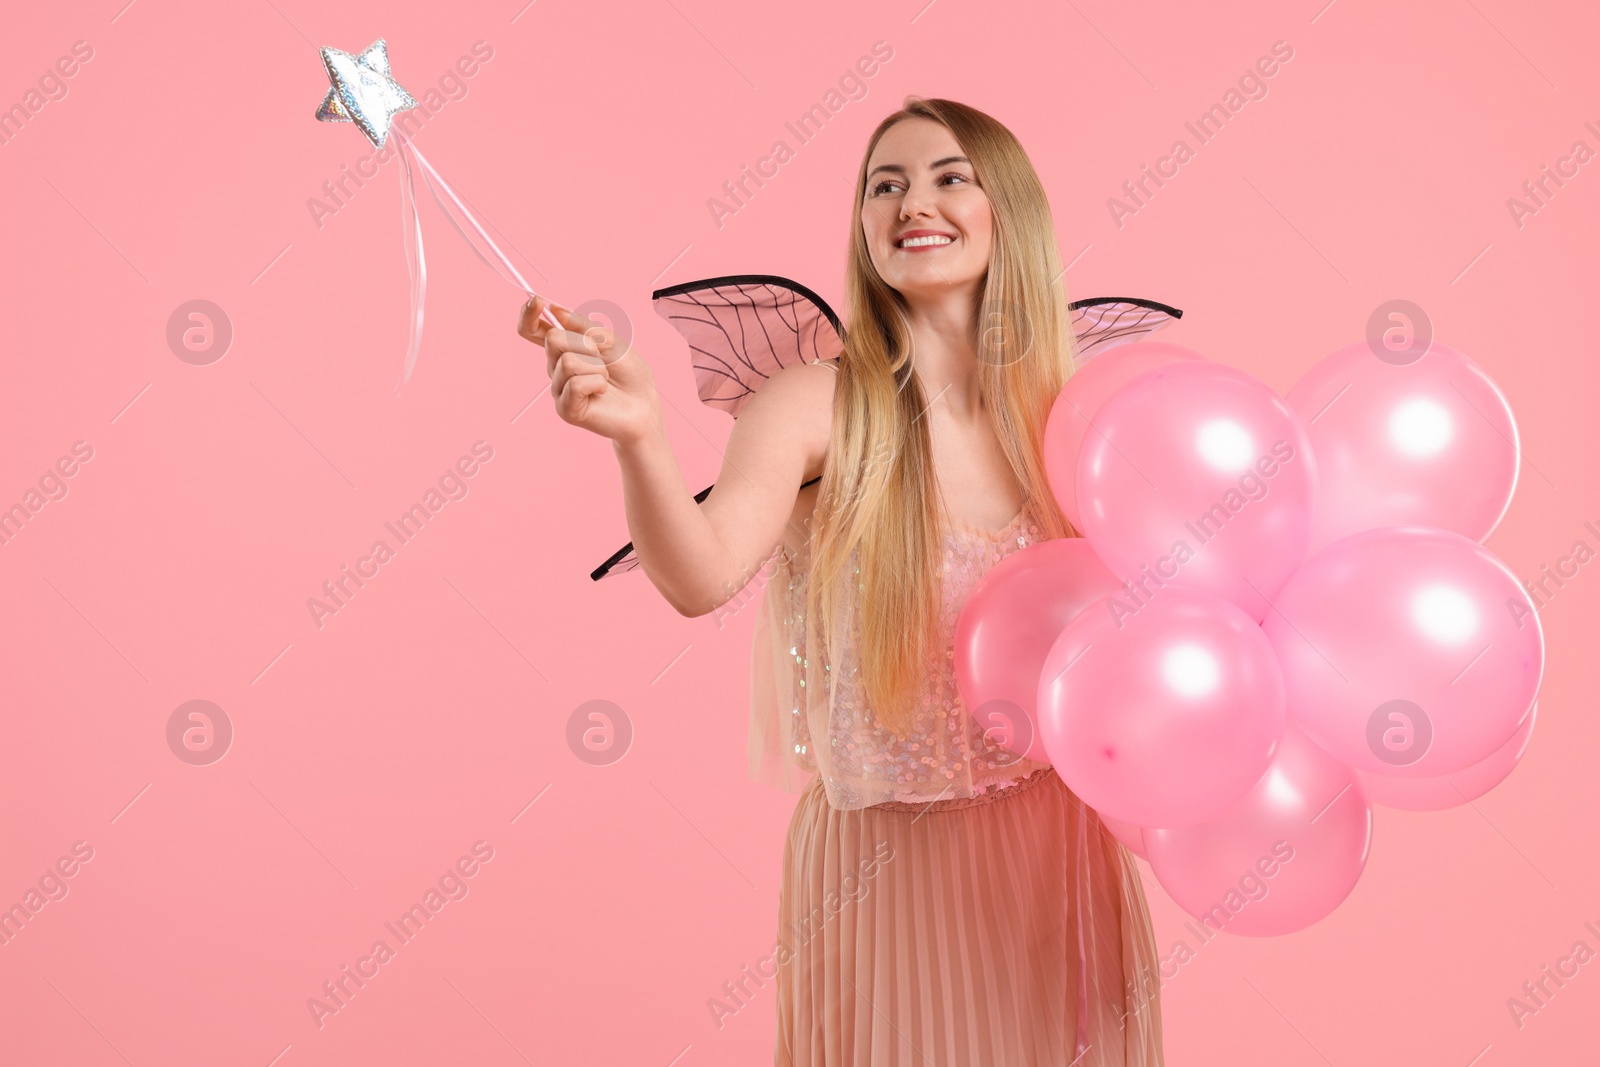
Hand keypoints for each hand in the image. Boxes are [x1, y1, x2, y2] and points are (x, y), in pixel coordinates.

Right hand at [516, 295, 660, 443]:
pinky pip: (575, 384)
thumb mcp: (610, 340)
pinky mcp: (565, 409)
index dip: (528, 314)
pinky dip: (597, 383)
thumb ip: (583, 326)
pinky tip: (602, 391)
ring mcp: (559, 389)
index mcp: (564, 348)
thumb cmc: (629, 373)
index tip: (537, 301)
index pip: (533, 330)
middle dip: (585, 342)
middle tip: (602, 357)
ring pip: (568, 362)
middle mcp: (556, 367)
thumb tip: (556, 309)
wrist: (645, 404)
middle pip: (553, 339)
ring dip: (596, 366)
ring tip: (605, 378)